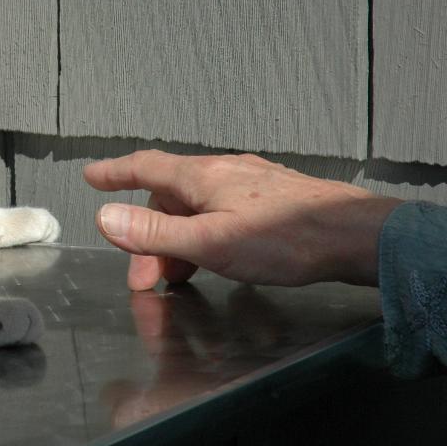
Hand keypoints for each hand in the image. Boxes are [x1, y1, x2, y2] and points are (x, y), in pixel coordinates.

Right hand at [83, 151, 402, 290]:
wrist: (355, 236)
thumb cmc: (285, 239)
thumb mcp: (209, 243)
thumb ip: (155, 234)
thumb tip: (104, 218)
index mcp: (201, 176)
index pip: (145, 167)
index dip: (115, 173)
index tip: (92, 178)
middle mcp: (222, 171)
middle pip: (169, 197)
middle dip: (147, 235)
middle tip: (141, 277)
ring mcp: (249, 183)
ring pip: (196, 208)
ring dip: (177, 242)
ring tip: (178, 278)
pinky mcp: (272, 199)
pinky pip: (220, 213)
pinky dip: (203, 237)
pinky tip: (216, 260)